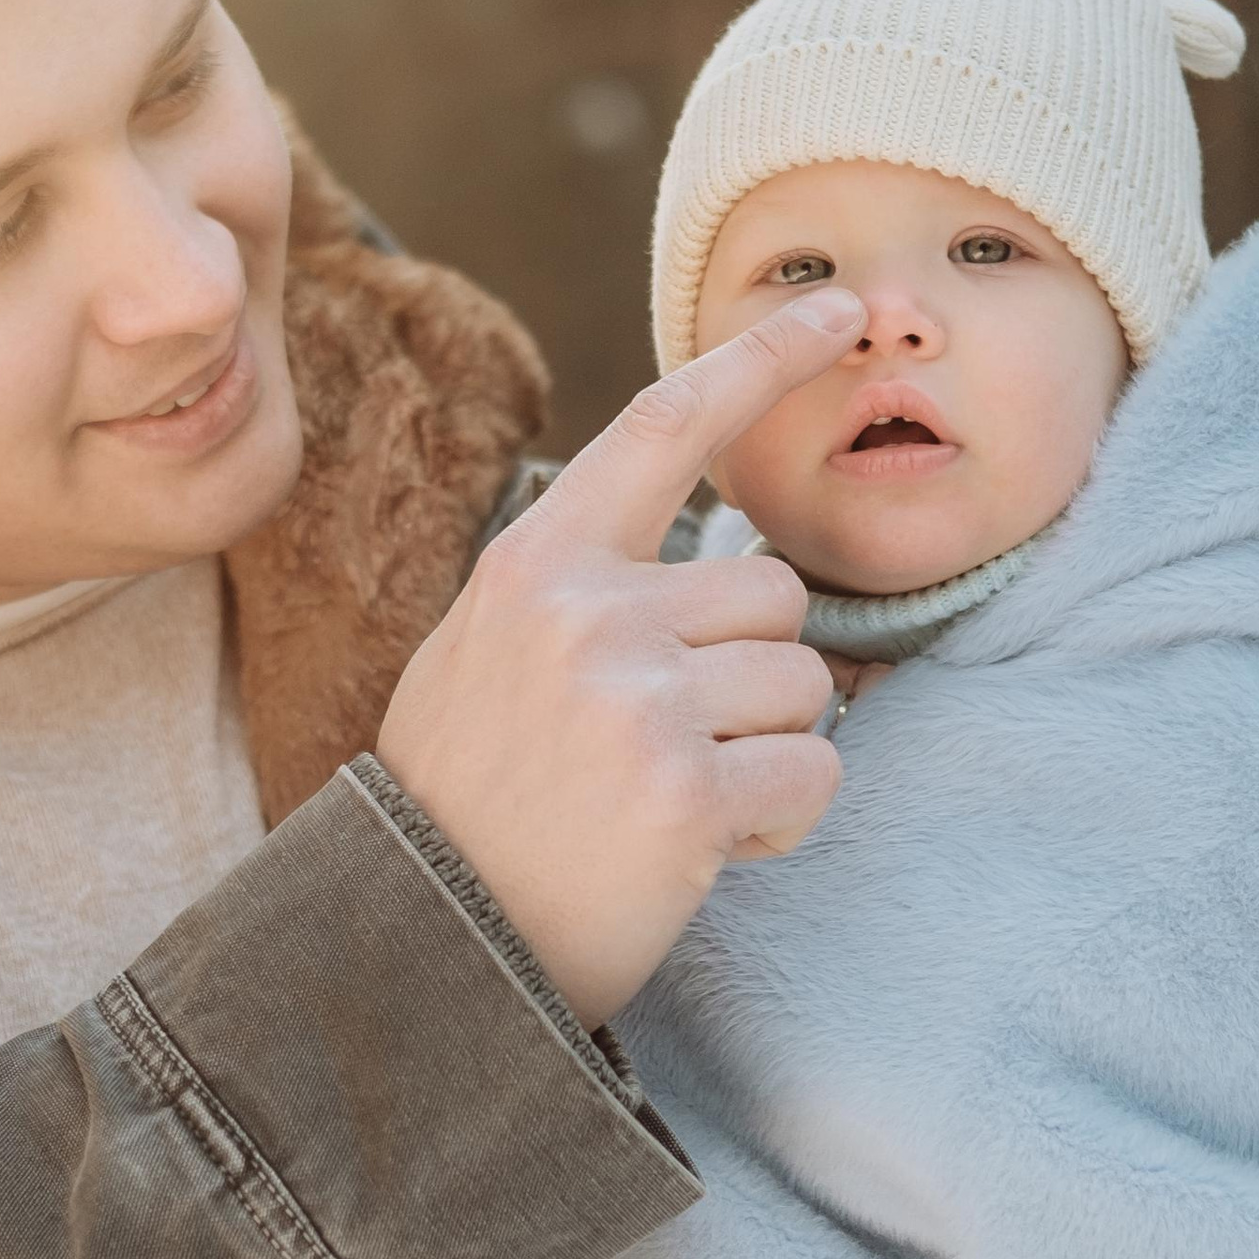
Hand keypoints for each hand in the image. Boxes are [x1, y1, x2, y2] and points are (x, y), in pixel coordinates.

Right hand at [377, 296, 859, 1027]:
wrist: (418, 946)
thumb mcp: (487, 662)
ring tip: (672, 806)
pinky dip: (783, 820)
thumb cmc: (466, 810)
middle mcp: (585, 611)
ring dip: (767, 753)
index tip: (840, 313)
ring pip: (802, 683)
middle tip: (671, 752)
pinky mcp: (683, 788)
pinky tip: (701, 849)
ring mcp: (633, 695)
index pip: (666, 426)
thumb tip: (733, 564)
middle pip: (772, 591)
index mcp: (537, 564)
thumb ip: (587, 596)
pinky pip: (813, 771)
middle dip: (753, 674)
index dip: (763, 358)